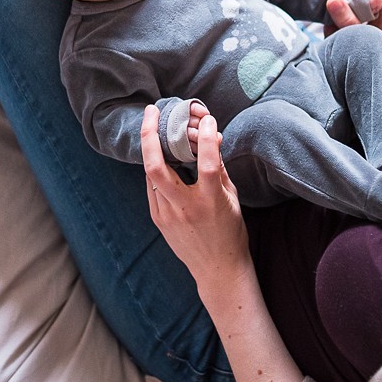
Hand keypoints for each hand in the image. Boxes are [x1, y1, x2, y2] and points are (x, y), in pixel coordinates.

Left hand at [141, 105, 250, 287]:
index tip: (207, 119)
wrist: (217, 269)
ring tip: (156, 128)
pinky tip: (161, 157)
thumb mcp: (232, 198)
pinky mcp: (157, 219)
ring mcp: (167, 215)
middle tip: (151, 112)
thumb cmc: (230, 231)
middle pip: (156, 167)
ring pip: (150, 173)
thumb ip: (219, 168)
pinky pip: (152, 186)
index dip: (207, 138)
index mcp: (211, 202)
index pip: (208, 164)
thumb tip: (211, 139)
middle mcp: (185, 208)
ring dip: (152, 148)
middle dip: (149, 135)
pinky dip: (156, 168)